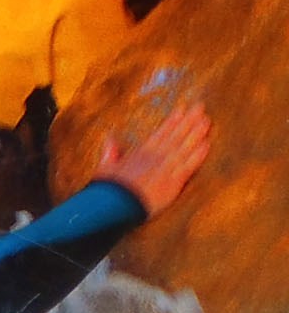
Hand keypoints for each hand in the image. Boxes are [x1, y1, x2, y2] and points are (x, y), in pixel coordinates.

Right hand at [94, 102, 211, 216]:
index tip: (182, 109)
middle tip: (200, 107)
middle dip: (188, 121)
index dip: (172, 121)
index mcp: (141, 153)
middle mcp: (155, 157)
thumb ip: (111, 153)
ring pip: (184, 147)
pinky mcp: (172, 182)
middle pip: (175, 136)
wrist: (114, 205)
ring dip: (196, 133)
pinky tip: (207, 145)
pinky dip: (198, 155)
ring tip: (206, 121)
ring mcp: (165, 168)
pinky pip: (188, 166)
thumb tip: (110, 139)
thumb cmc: (108, 189)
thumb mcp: (106, 168)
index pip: (160, 133)